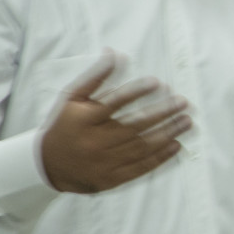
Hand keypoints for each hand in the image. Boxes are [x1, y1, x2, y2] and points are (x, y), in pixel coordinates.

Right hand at [39, 59, 191, 194]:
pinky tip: (176, 145)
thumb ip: (94, 77)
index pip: (114, 103)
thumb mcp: (71, 99)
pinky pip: (140, 168)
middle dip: (162, 113)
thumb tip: (114, 54)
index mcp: (84, 120)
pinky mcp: (111, 179)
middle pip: (134, 126)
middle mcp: (95, 141)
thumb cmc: (63, 125)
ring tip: (187, 122)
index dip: (136, 92)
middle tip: (183, 103)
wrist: (46, 165)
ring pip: (141, 147)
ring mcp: (104, 162)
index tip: (158, 82)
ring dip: (167, 133)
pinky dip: (160, 157)